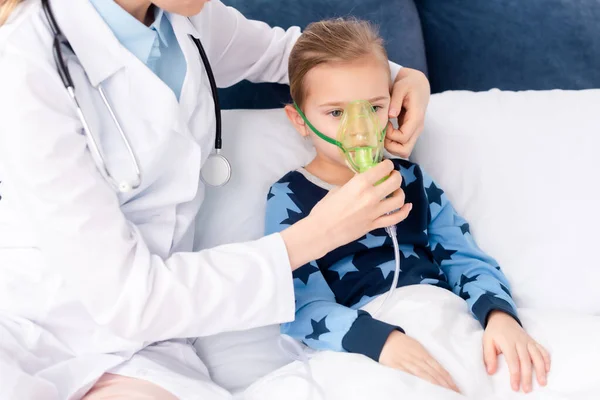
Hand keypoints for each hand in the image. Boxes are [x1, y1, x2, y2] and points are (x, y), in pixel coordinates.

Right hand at [281, 160, 411, 268]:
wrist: (321, 231)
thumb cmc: (324, 209)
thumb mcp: (337, 189)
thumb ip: (353, 184)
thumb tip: (363, 182)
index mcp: (360, 184)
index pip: (383, 168)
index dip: (387, 165)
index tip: (386, 165)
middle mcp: (371, 196)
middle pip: (395, 182)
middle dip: (396, 176)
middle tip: (392, 176)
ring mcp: (375, 212)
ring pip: (399, 200)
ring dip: (400, 192)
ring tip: (396, 191)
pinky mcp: (375, 225)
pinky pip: (396, 218)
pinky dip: (404, 211)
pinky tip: (407, 206)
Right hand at [380, 330, 459, 392]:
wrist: (383, 338)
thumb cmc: (400, 342)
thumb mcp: (416, 346)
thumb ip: (425, 357)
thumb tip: (435, 368)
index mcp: (423, 353)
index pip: (439, 368)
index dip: (448, 378)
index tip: (456, 387)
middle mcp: (417, 358)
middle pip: (434, 373)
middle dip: (445, 384)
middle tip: (455, 393)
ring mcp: (408, 362)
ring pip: (424, 375)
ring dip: (436, 384)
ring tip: (445, 393)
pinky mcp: (397, 366)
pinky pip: (409, 375)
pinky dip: (418, 382)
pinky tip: (424, 388)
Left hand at [386, 68, 429, 157]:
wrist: (418, 84)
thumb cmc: (408, 84)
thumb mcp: (401, 87)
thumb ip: (396, 101)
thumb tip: (391, 115)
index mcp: (416, 117)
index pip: (403, 138)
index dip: (390, 135)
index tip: (385, 123)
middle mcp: (417, 128)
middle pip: (405, 151)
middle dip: (390, 146)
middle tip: (382, 132)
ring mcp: (414, 132)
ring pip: (403, 151)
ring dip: (390, 145)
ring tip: (384, 130)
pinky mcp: (410, 132)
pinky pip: (401, 146)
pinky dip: (391, 143)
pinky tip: (386, 130)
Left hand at [483, 311, 550, 392]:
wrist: (502, 318)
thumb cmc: (494, 332)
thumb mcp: (487, 342)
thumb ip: (489, 356)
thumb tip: (490, 372)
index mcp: (508, 343)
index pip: (513, 361)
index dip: (515, 375)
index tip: (515, 387)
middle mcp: (520, 342)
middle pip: (526, 361)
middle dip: (528, 376)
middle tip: (527, 389)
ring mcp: (528, 342)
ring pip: (537, 356)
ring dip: (541, 370)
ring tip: (542, 382)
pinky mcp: (533, 342)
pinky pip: (542, 350)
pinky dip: (546, 360)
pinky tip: (547, 370)